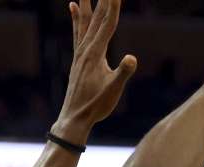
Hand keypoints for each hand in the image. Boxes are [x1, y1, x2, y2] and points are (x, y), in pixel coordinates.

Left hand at [52, 0, 137, 145]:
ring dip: (86, 3)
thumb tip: (132, 58)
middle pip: (96, 18)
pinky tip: (72, 6)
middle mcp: (85, 49)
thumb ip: (123, 74)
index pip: (107, 24)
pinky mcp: (78, 58)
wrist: (74, 117)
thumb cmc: (96, 106)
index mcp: (95, 54)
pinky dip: (76, 17)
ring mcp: (80, 52)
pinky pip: (77, 31)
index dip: (113, 5)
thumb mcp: (113, 91)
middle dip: (102, 0)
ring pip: (84, 21)